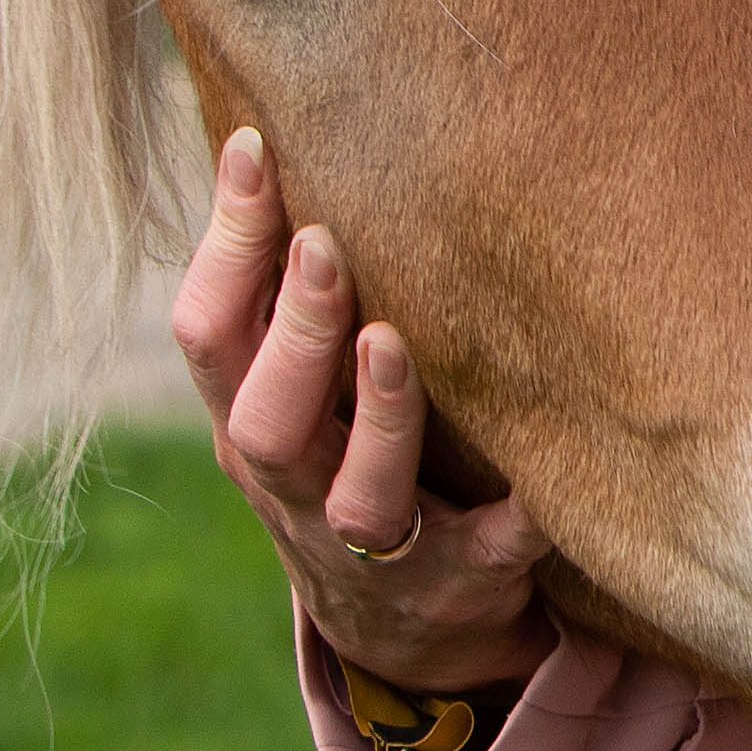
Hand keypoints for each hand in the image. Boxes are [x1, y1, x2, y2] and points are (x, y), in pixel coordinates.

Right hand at [169, 125, 559, 696]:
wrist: (401, 620)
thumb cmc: (344, 450)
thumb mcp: (297, 382)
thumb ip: (287, 286)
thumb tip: (282, 130)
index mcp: (248, 419)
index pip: (206, 332)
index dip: (224, 244)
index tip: (259, 148)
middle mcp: (292, 486)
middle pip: (260, 418)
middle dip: (293, 332)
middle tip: (324, 244)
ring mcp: (373, 546)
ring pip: (354, 494)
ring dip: (373, 417)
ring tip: (392, 340)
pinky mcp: (460, 580)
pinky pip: (489, 551)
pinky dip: (516, 515)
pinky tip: (546, 473)